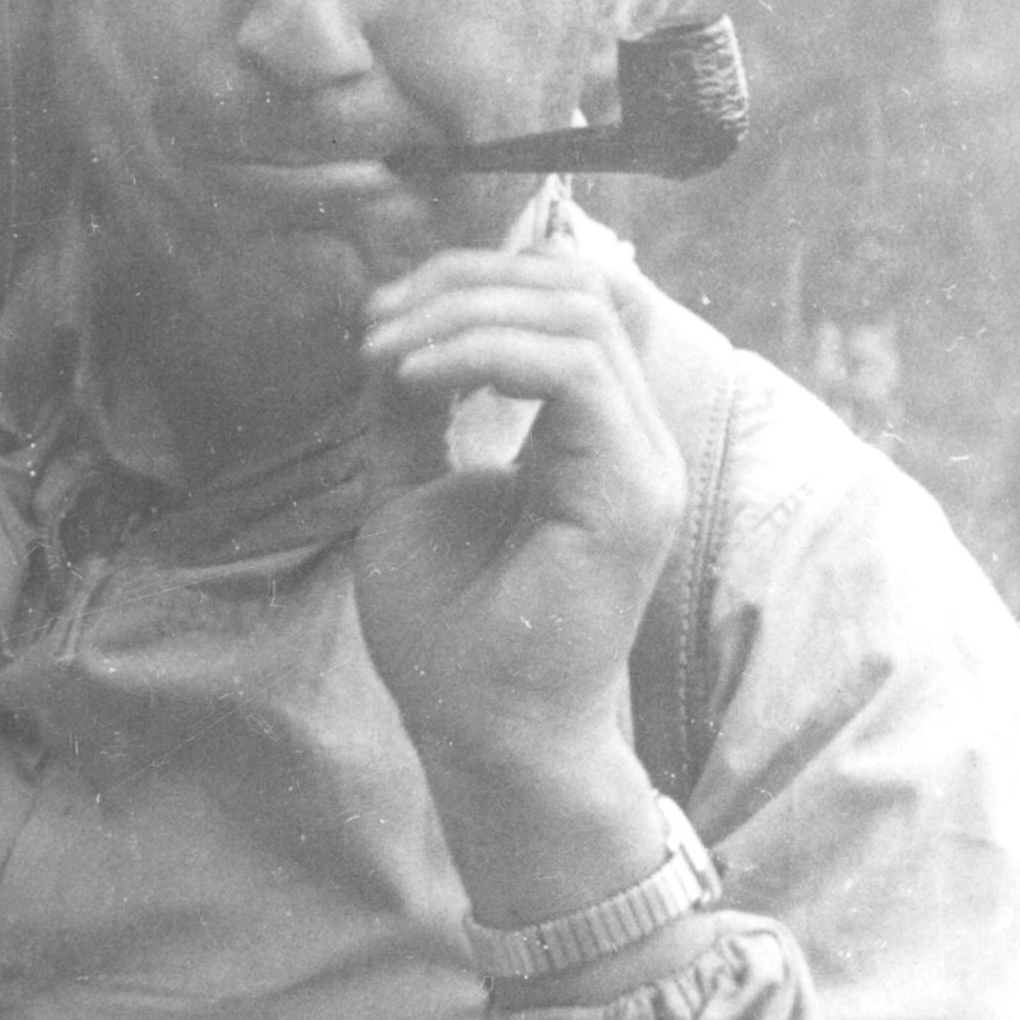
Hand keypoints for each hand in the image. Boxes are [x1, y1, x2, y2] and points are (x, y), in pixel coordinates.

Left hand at [356, 239, 684, 918]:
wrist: (483, 738)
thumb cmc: (451, 637)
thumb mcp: (412, 491)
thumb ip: (415, 407)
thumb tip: (395, 326)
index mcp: (593, 438)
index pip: (566, 303)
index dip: (473, 281)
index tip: (380, 318)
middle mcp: (634, 441)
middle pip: (575, 290)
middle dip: (463, 283)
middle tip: (376, 326)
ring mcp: (644, 464)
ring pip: (576, 317)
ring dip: (463, 315)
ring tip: (384, 355)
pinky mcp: (633, 493)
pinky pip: (574, 372)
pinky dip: (484, 354)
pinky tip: (413, 376)